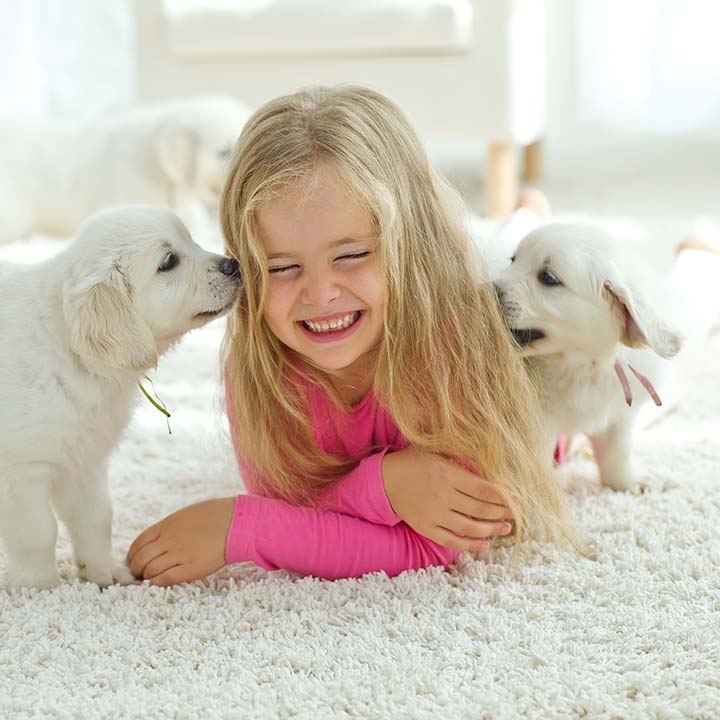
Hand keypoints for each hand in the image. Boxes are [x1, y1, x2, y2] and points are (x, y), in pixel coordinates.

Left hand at [126, 497, 235, 585]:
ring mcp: (180, 554)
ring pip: (150, 570)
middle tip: (141, 574)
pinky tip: (161, 581)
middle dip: (136, 569)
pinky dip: (158, 582)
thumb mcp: (185, 515)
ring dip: (147, 577)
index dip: (132, 556)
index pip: (138, 544)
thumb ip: (168, 528)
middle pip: (140, 559)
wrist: (236, 521)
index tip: (135, 562)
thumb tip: (155, 542)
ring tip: (151, 579)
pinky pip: (165, 579)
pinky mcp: (192, 567)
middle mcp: (169, 539)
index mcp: (167, 525)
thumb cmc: (214, 515)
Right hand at [381, 447, 512, 551]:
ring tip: (506, 528)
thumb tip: (489, 463)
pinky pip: (452, 541)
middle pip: (481, 509)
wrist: (384, 480)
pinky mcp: (426, 528)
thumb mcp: (437, 452)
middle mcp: (443, 496)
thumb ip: (461, 458)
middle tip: (517, 514)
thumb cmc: (414, 462)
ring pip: (470, 527)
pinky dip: (470, 545)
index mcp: (448, 475)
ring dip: (492, 529)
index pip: (484, 489)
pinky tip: (485, 544)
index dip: (505, 496)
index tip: (519, 498)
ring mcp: (434, 515)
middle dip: (503, 512)